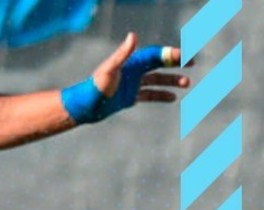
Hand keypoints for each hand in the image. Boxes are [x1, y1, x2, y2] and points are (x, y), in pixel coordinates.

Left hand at [64, 33, 189, 124]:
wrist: (85, 106)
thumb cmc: (95, 87)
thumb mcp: (110, 69)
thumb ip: (122, 53)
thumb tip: (133, 35)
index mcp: (131, 64)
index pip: (155, 56)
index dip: (171, 55)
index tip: (187, 57)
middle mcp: (133, 72)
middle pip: (159, 64)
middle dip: (176, 63)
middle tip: (193, 63)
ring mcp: (132, 84)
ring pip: (157, 80)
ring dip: (172, 81)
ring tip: (187, 83)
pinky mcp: (129, 97)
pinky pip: (149, 95)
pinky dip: (161, 95)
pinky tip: (173, 98)